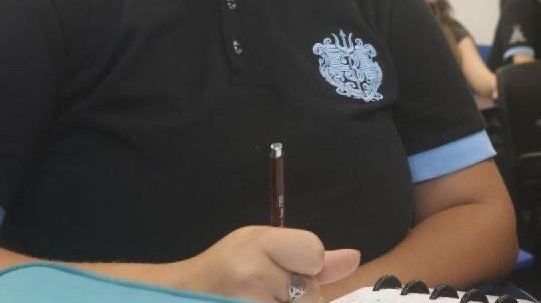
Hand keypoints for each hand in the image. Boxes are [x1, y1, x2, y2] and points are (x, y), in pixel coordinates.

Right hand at [173, 226, 358, 302]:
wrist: (185, 294)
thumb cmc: (228, 268)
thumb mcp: (264, 248)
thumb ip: (310, 256)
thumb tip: (355, 258)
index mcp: (258, 244)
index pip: (314, 252)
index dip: (307, 264)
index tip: (286, 265)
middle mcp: (254, 275)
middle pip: (310, 292)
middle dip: (297, 294)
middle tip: (264, 289)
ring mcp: (250, 301)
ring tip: (260, 299)